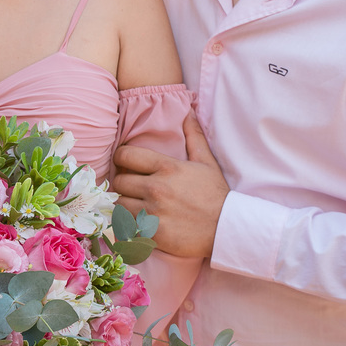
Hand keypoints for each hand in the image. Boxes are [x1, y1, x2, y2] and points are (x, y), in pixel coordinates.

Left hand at [113, 112, 229, 258]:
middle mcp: (156, 188)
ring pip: (119, 204)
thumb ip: (194, 136)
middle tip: (131, 186)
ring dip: (124, 203)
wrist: (226, 229)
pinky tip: (138, 220)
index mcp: (167, 168)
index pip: (126, 155)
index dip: (121, 157)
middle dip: (123, 182)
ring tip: (134, 203)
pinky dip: (129, 223)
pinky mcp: (152, 234)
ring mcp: (153, 212)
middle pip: (119, 181)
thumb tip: (188, 112)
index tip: (125, 162)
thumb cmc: (215, 194)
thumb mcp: (207, 162)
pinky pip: (127, 225)